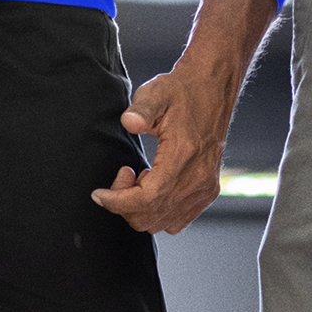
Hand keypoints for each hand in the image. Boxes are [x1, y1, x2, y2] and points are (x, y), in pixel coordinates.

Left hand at [93, 0, 277, 234]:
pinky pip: (178, 220)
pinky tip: (152, 186)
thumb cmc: (183, 91)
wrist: (212, 88)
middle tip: (122, 173)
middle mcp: (198, 179)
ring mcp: (205, 187)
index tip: (99, 194)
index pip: (146, 199)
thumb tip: (130, 122)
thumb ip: (141, 109)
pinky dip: (159, 211)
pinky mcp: (208, 190)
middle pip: (152, 216)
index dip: (117, 202)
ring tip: (138, 178)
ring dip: (141, 208)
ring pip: (164, 223)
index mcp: (184, 157)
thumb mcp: (156, 92)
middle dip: (126, 203)